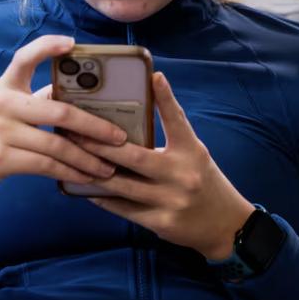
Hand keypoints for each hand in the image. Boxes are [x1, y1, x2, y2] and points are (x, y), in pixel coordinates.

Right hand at [0, 35, 125, 214]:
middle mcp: (0, 104)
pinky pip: (46, 166)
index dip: (48, 47)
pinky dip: (72, 172)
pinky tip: (86, 177)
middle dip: (96, 126)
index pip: (24, 58)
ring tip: (109, 166)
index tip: (72, 42)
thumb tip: (82, 102)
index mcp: (4, 88)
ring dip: (88, 158)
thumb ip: (36, 103)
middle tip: (120, 137)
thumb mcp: (6, 114)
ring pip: (57, 145)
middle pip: (59, 112)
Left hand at [78, 72, 253, 259]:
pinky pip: (125, 210)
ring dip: (95, 173)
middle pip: (136, 157)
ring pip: (124, 185)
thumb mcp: (193, 154)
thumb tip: (136, 113)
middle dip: (102, 146)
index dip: (166, 98)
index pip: (177, 120)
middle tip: (76, 132)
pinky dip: (104, 198)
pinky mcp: (162, 223)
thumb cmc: (202, 180)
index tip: (154, 76)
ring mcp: (172, 200)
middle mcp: (183, 174)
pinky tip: (86, 189)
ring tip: (74, 160)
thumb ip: (170, 137)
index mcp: (192, 151)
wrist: (224, 224)